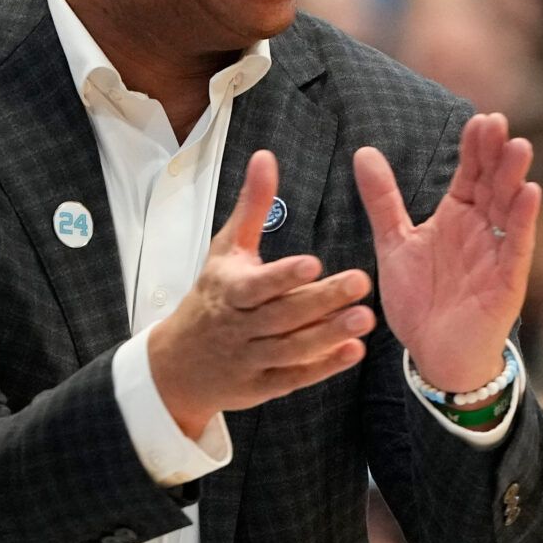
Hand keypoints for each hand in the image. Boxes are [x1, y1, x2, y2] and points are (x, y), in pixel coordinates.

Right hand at [147, 151, 372, 438]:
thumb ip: (252, 207)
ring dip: (328, 336)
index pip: (258, 285)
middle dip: (320, 301)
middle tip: (361, 282)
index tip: (313, 263)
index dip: (284, 277)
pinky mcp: (262, 385)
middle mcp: (239, 326)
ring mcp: (250, 359)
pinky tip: (354, 351)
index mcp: (229, 290)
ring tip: (364, 318)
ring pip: (291, 349)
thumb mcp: (225, 250)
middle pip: (281, 316)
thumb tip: (265, 157)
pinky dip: (323, 367)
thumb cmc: (211, 296)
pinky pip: (294, 377)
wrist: (177, 365)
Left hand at [355, 112, 540, 392]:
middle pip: (492, 183)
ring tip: (518, 146)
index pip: (470, 173)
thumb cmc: (420, 300)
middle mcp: (482, 228)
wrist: (433, 354)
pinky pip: (517, 244)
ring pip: (510, 207)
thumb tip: (364, 151)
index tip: (480, 119)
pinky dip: (523, 219)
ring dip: (514, 177)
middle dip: (496, 154)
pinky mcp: (507, 280)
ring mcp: (497, 252)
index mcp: (457, 215)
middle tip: (497, 123)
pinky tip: (530, 192)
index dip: (475, 148)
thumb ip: (383, 199)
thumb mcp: (394, 243)